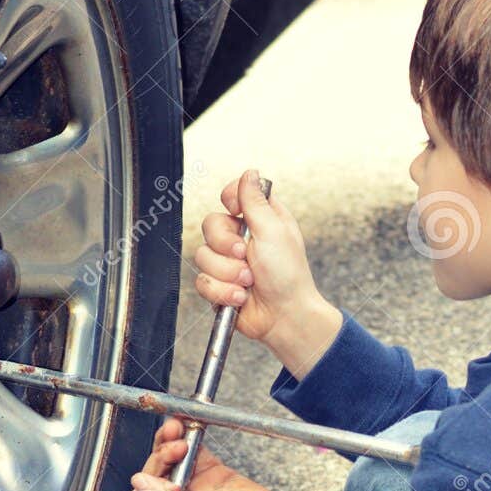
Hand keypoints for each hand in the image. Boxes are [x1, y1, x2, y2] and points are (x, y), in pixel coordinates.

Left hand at [128, 416, 290, 490]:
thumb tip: (138, 484)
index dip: (151, 485)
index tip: (169, 483)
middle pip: (155, 474)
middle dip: (162, 457)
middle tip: (178, 448)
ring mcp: (193, 488)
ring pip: (170, 460)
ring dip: (170, 442)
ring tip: (177, 429)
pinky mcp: (210, 473)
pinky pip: (192, 451)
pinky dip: (188, 437)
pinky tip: (186, 427)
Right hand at [194, 168, 324, 347]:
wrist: (284, 317)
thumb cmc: (288, 275)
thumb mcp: (274, 231)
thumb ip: (255, 201)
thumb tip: (250, 172)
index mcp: (260, 219)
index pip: (232, 195)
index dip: (229, 200)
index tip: (235, 210)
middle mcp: (242, 237)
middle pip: (210, 225)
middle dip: (226, 245)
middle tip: (246, 256)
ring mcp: (229, 262)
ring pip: (203, 256)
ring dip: (227, 273)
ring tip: (249, 282)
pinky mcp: (219, 284)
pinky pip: (202, 281)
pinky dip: (222, 291)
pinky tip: (241, 297)